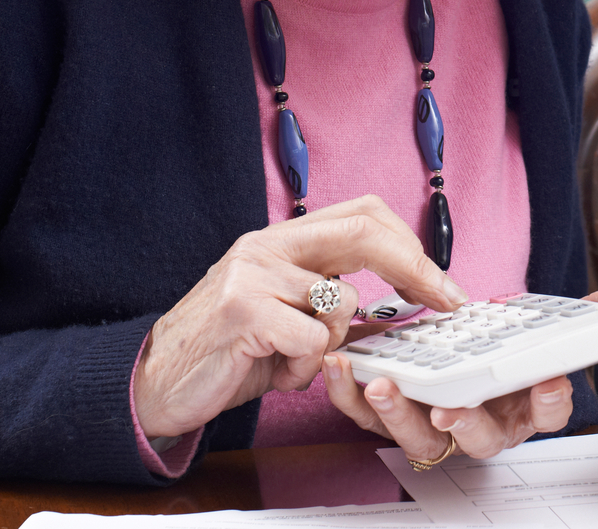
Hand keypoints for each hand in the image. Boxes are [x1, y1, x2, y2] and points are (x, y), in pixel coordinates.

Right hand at [135, 195, 467, 441]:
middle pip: (364, 232)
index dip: (409, 245)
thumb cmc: (226, 351)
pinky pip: (313, 342)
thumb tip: (401, 307)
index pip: (361, 214)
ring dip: (331, 345)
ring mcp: (253, 274)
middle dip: (415, 268)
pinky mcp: (244, 311)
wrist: (153, 383)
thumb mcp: (283, 317)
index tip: (441, 283)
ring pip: (342, 304)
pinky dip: (303, 368)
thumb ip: (330, 303)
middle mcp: (267, 246)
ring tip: (291, 359)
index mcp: (282, 241)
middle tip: (444, 301)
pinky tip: (273, 371)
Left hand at [324, 289, 597, 461]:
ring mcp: (437, 424)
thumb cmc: (505, 343)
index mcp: (526, 405)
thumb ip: (591, 317)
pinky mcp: (394, 412)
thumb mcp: (549, 325)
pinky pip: (372, 416)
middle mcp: (484, 424)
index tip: (550, 381)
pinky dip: (355, 395)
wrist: (460, 344)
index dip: (551, 401)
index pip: (549, 413)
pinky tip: (347, 368)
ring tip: (384, 385)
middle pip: (478, 437)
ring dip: (400, 414)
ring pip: (421, 436)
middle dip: (465, 422)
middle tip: (451, 407)